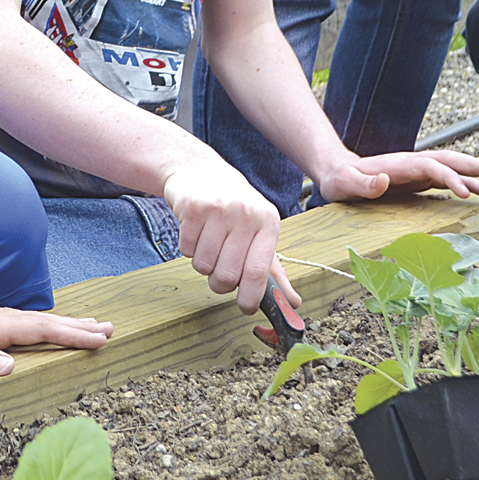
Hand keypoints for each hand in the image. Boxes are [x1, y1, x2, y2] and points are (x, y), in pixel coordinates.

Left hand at [0, 288, 111, 375]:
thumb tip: (8, 367)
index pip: (41, 331)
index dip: (72, 335)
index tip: (100, 338)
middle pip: (46, 324)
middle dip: (79, 328)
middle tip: (110, 329)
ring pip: (37, 323)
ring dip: (65, 325)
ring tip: (90, 326)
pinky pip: (24, 326)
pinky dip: (44, 327)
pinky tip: (46, 329)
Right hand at [163, 159, 284, 313]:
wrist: (200, 171)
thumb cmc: (234, 208)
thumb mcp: (259, 231)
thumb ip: (274, 269)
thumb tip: (292, 303)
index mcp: (268, 222)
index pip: (258, 271)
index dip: (250, 296)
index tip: (245, 308)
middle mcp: (246, 214)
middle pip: (228, 275)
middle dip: (220, 283)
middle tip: (220, 271)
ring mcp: (218, 209)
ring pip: (204, 265)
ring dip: (203, 264)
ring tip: (208, 245)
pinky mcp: (192, 208)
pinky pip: (186, 250)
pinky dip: (188, 249)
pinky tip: (196, 232)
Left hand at [315, 149, 478, 205]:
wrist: (336, 172)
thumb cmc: (339, 181)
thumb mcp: (344, 184)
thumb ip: (362, 184)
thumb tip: (382, 181)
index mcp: (398, 165)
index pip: (431, 167)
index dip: (449, 177)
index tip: (465, 193)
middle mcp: (411, 164)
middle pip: (448, 160)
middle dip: (474, 167)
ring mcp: (415, 171)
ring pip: (449, 169)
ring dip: (473, 175)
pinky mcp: (416, 180)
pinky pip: (443, 180)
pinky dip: (461, 184)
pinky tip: (476, 193)